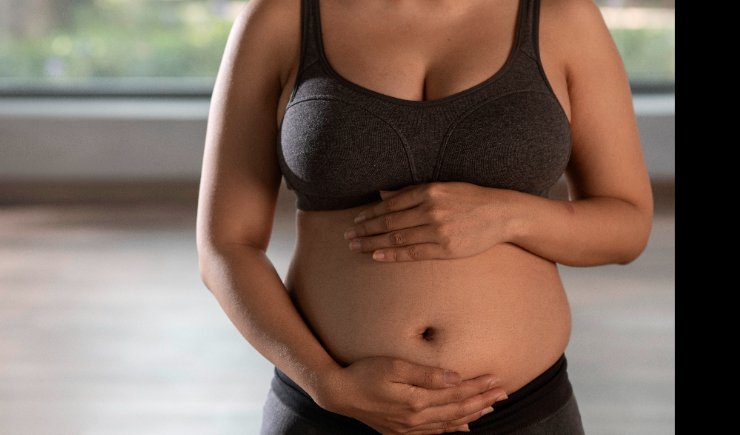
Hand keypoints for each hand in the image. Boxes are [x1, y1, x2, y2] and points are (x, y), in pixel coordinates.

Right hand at [316, 356, 507, 434]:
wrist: (339, 393)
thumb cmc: (365, 373)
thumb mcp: (394, 365)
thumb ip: (426, 373)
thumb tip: (454, 377)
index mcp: (417, 400)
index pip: (456, 394)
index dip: (478, 387)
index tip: (496, 379)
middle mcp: (417, 419)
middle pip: (457, 410)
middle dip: (482, 401)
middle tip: (503, 393)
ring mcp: (409, 428)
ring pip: (449, 423)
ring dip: (472, 414)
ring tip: (490, 407)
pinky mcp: (401, 431)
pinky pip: (434, 433)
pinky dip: (451, 429)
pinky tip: (462, 427)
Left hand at [344, 182, 515, 261]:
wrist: (502, 213)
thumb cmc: (471, 199)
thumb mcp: (442, 187)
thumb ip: (412, 192)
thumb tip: (383, 194)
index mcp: (429, 191)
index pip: (391, 204)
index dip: (370, 213)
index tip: (356, 220)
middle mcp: (431, 209)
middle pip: (389, 221)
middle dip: (365, 229)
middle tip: (347, 235)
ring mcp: (438, 230)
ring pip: (397, 237)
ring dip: (373, 243)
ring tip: (356, 247)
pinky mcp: (446, 248)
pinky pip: (413, 253)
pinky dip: (393, 255)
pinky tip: (377, 256)